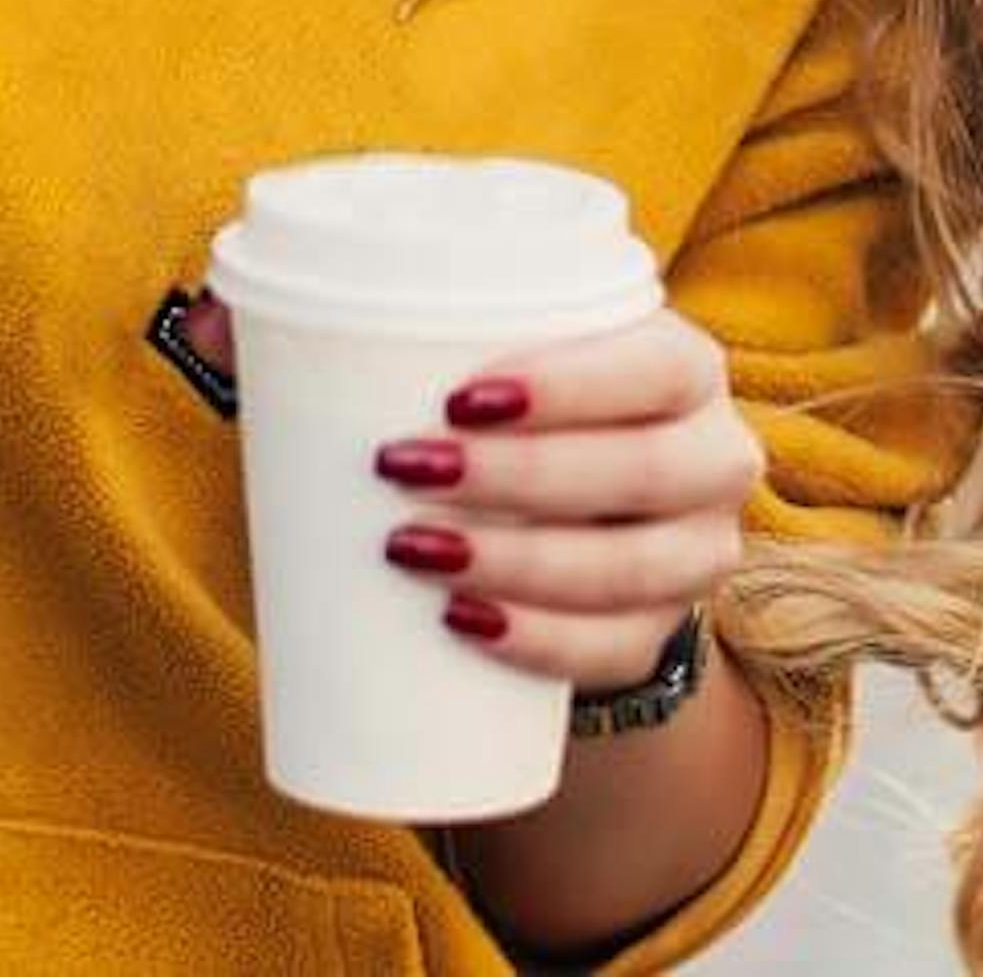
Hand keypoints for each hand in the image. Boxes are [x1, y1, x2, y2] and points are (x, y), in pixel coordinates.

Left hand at [370, 309, 761, 691]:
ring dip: (518, 563)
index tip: (457, 399)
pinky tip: (465, 621)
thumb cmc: (511, 412)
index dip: (569, 386)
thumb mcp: (497, 357)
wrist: (567, 512)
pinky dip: (538, 640)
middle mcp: (715, 457)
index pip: (655, 370)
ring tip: (412, 548)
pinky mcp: (660, 631)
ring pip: (633, 570)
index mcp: (685, 368)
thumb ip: (418, 331)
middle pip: (644, 472)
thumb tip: (267, 333)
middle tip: (404, 468)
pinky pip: (616, 650)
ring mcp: (698, 553)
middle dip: (520, 476)